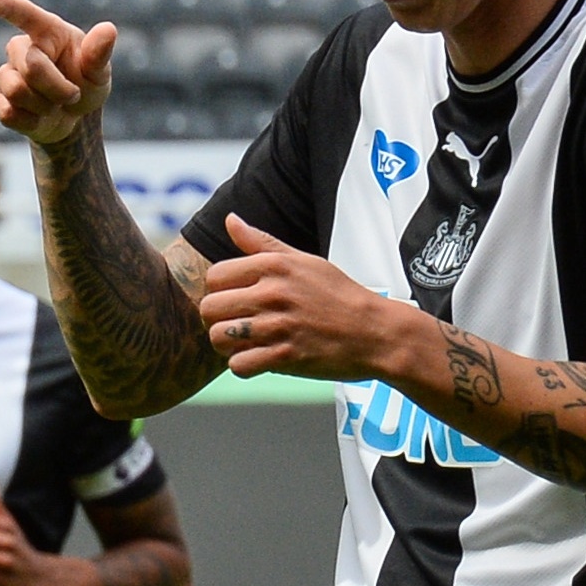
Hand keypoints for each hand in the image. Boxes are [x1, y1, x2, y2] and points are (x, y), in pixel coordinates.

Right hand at [0, 0, 117, 146]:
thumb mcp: (99, 72)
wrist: (74, 118)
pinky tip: (40, 117)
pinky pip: (9, 114)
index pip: (24, 14)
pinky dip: (33, 121)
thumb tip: (108, 30)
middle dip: (57, 88)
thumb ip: (99, 54)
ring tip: (54, 105)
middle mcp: (22, 49)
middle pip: (31, 67)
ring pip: (17, 91)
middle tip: (74, 95)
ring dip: (45, 106)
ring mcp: (7, 74)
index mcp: (47, 32)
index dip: (5, 6)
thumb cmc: (86, 85)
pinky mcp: (0, 101)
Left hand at [195, 216, 414, 380]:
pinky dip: (244, 366)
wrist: (375, 331)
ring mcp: (279, 325)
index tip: (239, 299)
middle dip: (219, 319)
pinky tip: (260, 358)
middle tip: (239, 324)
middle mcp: (273, 293)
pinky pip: (238, 365)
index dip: (221, 291)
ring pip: (218, 337)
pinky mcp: (285, 356)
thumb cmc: (338, 295)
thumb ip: (261, 242)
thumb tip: (230, 219)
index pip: (214, 276)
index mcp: (274, 265)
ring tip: (247, 342)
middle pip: (209, 308)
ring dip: (228, 345)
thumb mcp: (303, 261)